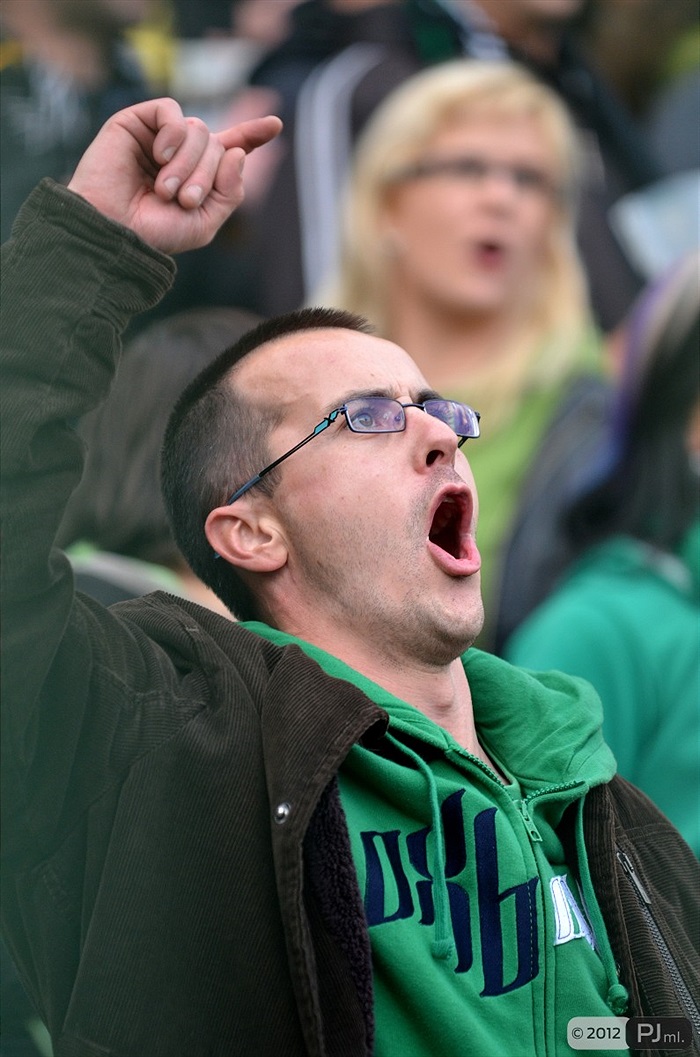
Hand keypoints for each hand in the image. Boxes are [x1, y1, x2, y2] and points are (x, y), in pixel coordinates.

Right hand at [66, 98, 281, 254]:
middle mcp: (181, 153)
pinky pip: (172, 112)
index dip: (252, 135)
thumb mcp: (204, 223)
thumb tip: (237, 152)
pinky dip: (173, 136)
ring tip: (165, 190)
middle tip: (184, 200)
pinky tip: (158, 157)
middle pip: (217, 145)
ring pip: (198, 129)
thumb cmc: (153, 233)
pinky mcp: (136, 121)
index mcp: (198, 176)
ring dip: (189, 164)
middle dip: (208, 175)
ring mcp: (159, 136)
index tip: (276, 125)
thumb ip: (230, 192)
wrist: (112, 230)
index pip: (230, 149)